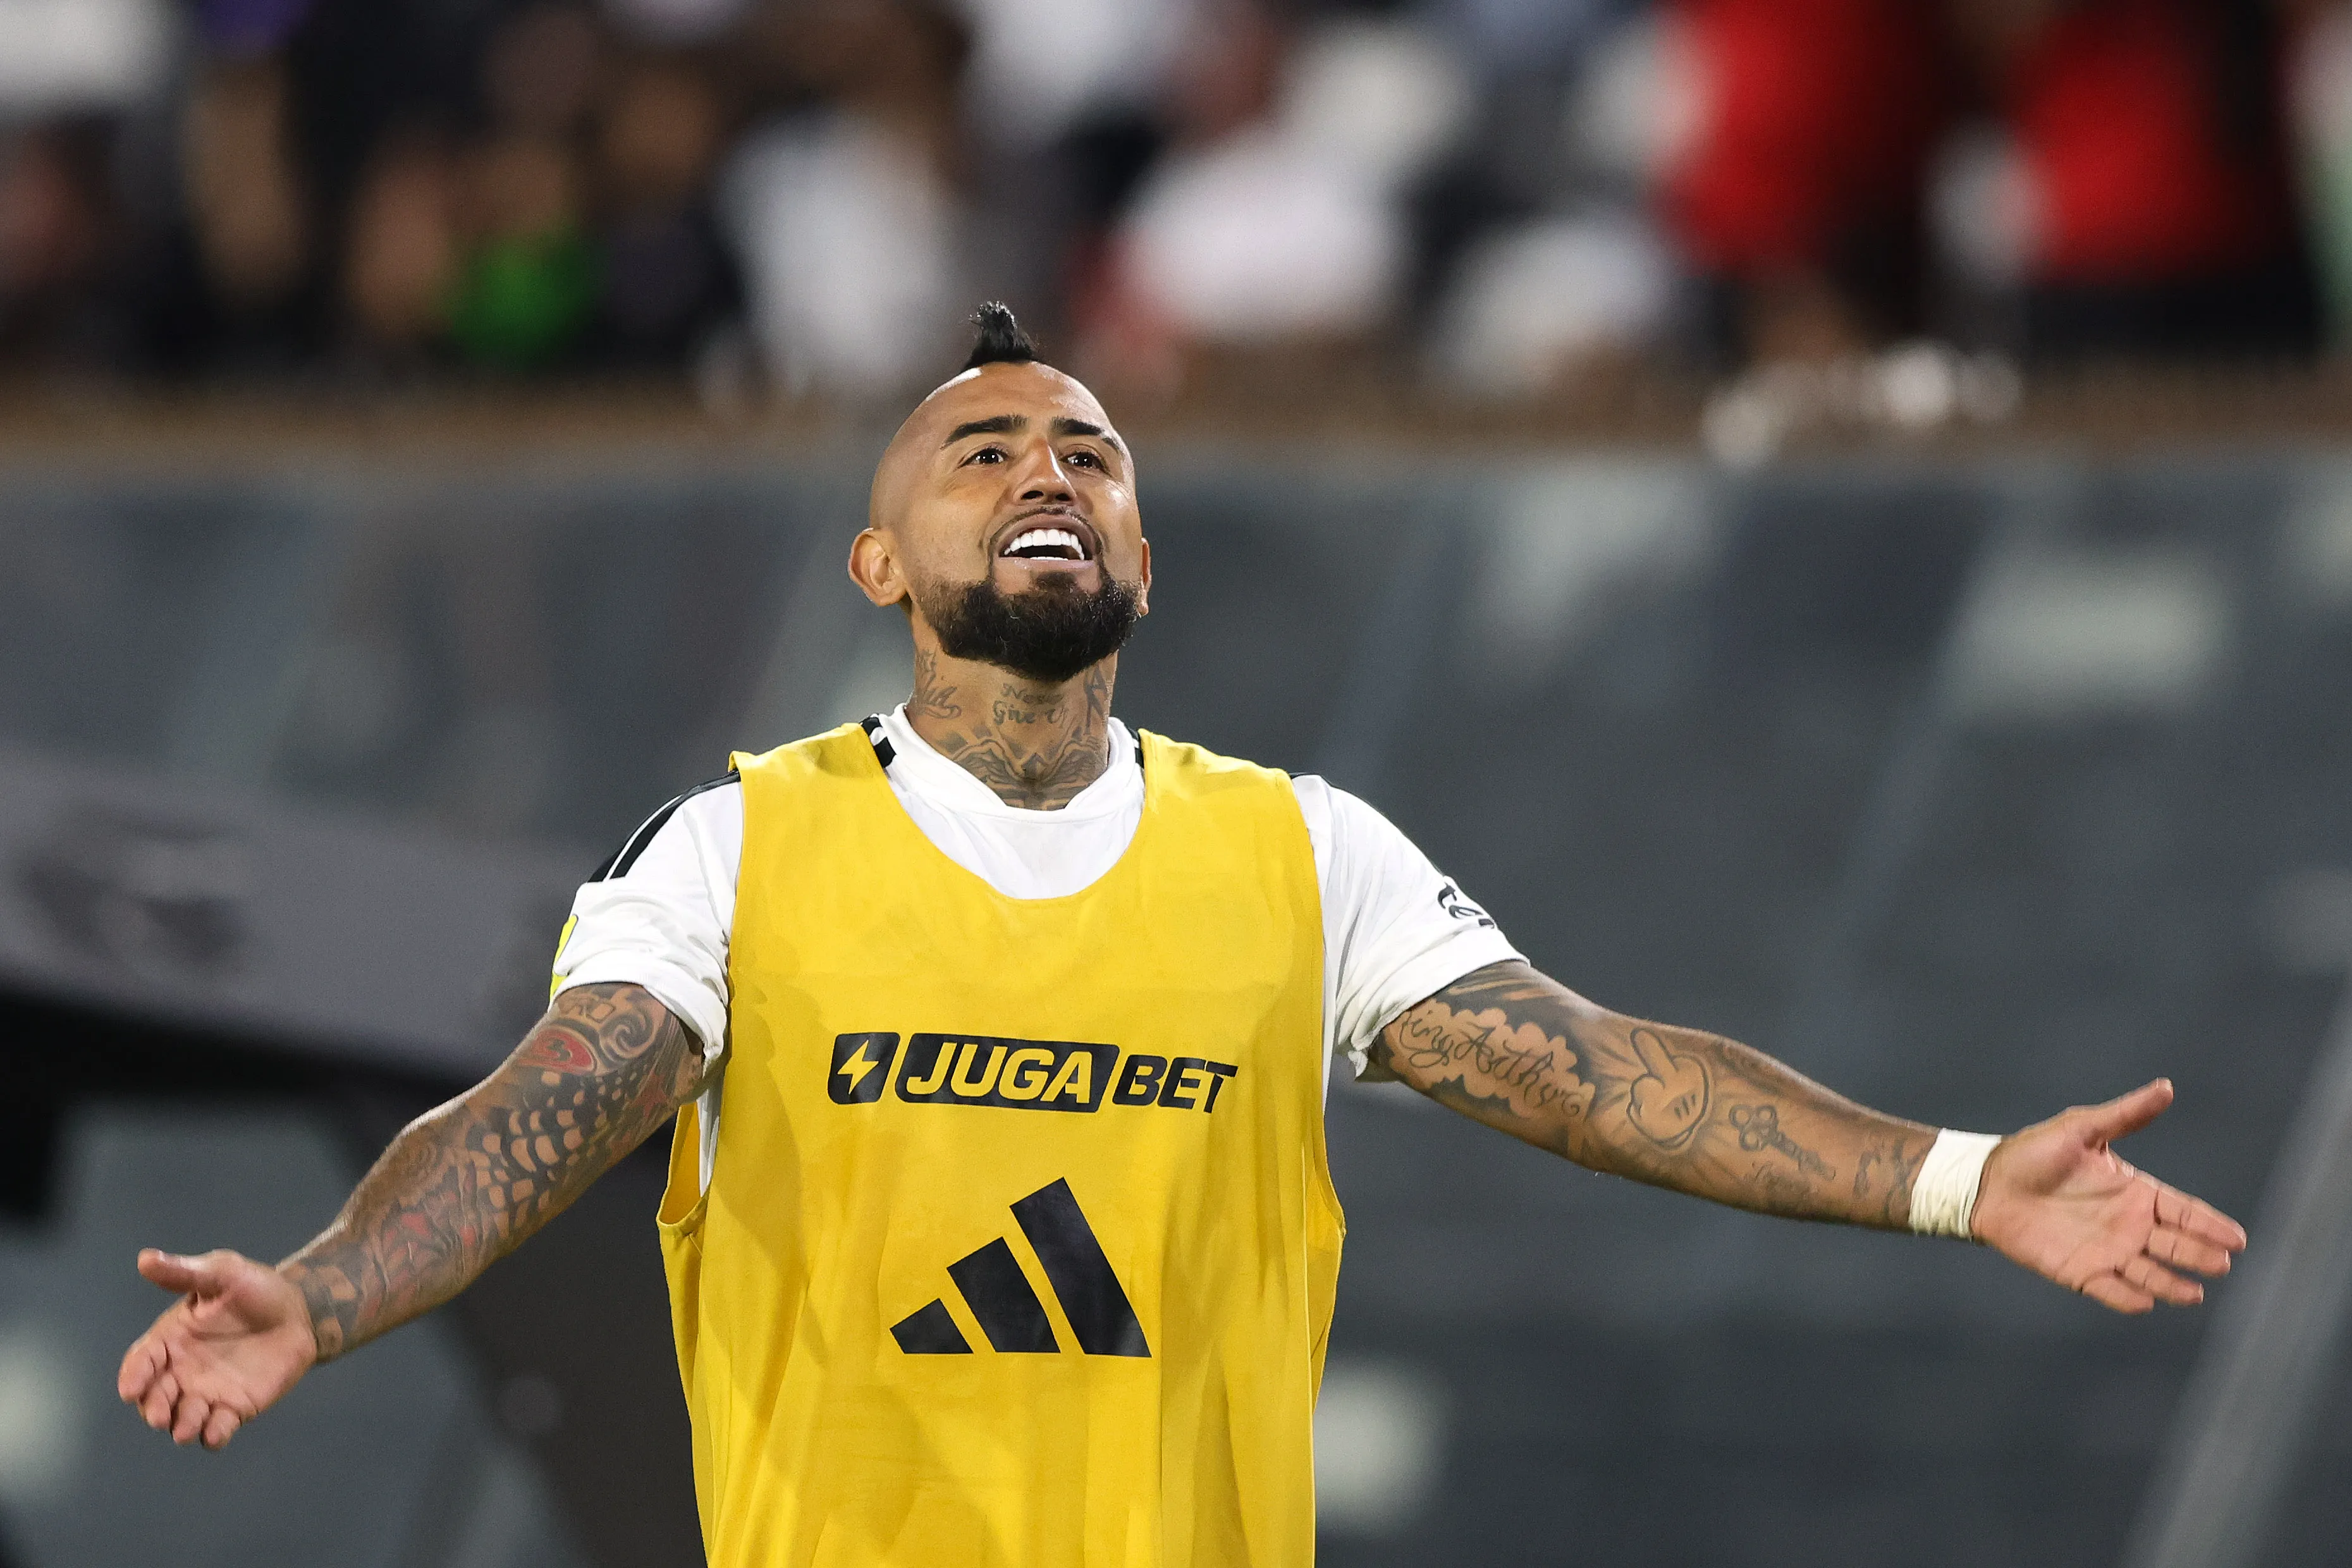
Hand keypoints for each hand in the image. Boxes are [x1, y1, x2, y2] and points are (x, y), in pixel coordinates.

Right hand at [117, 1249, 317, 1448]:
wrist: (299, 1312)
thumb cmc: (255, 1290)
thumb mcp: (222, 1273)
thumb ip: (185, 1273)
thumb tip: (145, 1259)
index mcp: (171, 1340)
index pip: (141, 1361)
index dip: (133, 1376)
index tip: (130, 1389)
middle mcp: (181, 1371)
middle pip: (155, 1398)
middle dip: (153, 1408)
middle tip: (159, 1414)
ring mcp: (207, 1393)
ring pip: (183, 1419)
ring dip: (181, 1426)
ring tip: (186, 1428)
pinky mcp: (235, 1409)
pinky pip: (218, 1429)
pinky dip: (214, 1436)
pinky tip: (217, 1433)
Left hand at [1971, 1080, 2246, 1313]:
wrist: (1988, 1183)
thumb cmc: (2034, 1153)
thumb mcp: (2081, 1129)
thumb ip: (2125, 1114)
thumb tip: (2166, 1087)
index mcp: (2136, 1193)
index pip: (2184, 1211)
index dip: (2211, 1225)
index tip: (2237, 1239)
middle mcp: (2130, 1226)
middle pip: (2175, 1245)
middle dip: (2199, 1255)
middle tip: (2220, 1263)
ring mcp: (2107, 1252)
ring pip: (2150, 1274)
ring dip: (2172, 1285)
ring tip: (2193, 1293)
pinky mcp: (2080, 1272)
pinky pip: (2110, 1290)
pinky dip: (2127, 1298)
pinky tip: (2145, 1302)